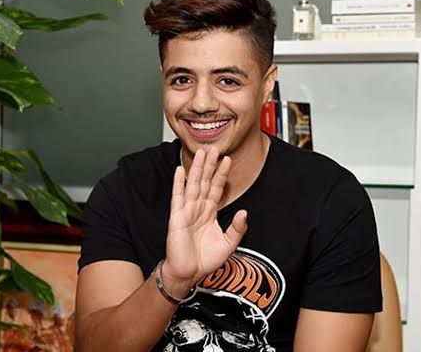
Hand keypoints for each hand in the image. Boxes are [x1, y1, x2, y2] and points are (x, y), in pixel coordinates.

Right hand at [163, 147, 247, 290]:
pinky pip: (178, 197)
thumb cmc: (205, 260)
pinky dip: (179, 183)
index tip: (227, 160)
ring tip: (201, 153)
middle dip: (209, 165)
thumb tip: (243, 212)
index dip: (222, 174)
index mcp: (209, 213)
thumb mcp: (229, 244)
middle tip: (213, 148)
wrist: (189, 273)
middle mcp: (198, 208)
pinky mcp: (177, 216)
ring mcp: (187, 211)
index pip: (216, 188)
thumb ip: (237, 228)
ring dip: (197, 168)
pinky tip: (180, 170)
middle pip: (205, 181)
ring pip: (193, 184)